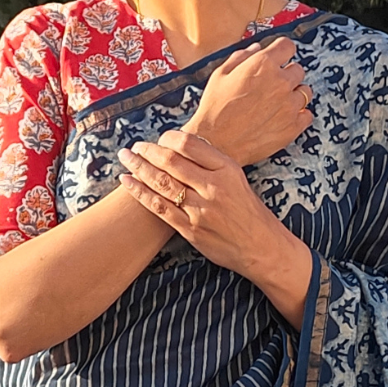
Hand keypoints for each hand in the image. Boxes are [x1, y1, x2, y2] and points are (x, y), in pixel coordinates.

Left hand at [118, 130, 313, 326]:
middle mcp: (214, 188)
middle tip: (134, 147)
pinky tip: (127, 182)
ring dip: (139, 168)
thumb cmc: (248, 212)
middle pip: (171, 161)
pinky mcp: (190, 230)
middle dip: (147, 151)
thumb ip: (212, 163)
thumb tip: (181, 146)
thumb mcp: (238, 179)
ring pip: (162, 183)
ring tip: (126, 158)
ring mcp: (201, 210)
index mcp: (227, 170)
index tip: (159, 139)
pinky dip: (140, 193)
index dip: (168, 138)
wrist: (261, 248)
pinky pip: (159, 208)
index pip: (190, 144)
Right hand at [186, 38, 312, 166]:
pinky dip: (298, 115)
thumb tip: (256, 48)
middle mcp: (280, 82)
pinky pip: (307, 115)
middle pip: (298, 70)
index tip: (279, 58)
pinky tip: (284, 118)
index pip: (287, 46)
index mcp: (263, 64)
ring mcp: (289, 106)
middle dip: (286, 75)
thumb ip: (241, 57)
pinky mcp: (293, 127)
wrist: (215, 145)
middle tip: (272, 86)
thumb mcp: (221, 75)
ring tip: (278, 104)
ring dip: (294, 95)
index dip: (282, 51)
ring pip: (305, 92)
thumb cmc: (215, 110)